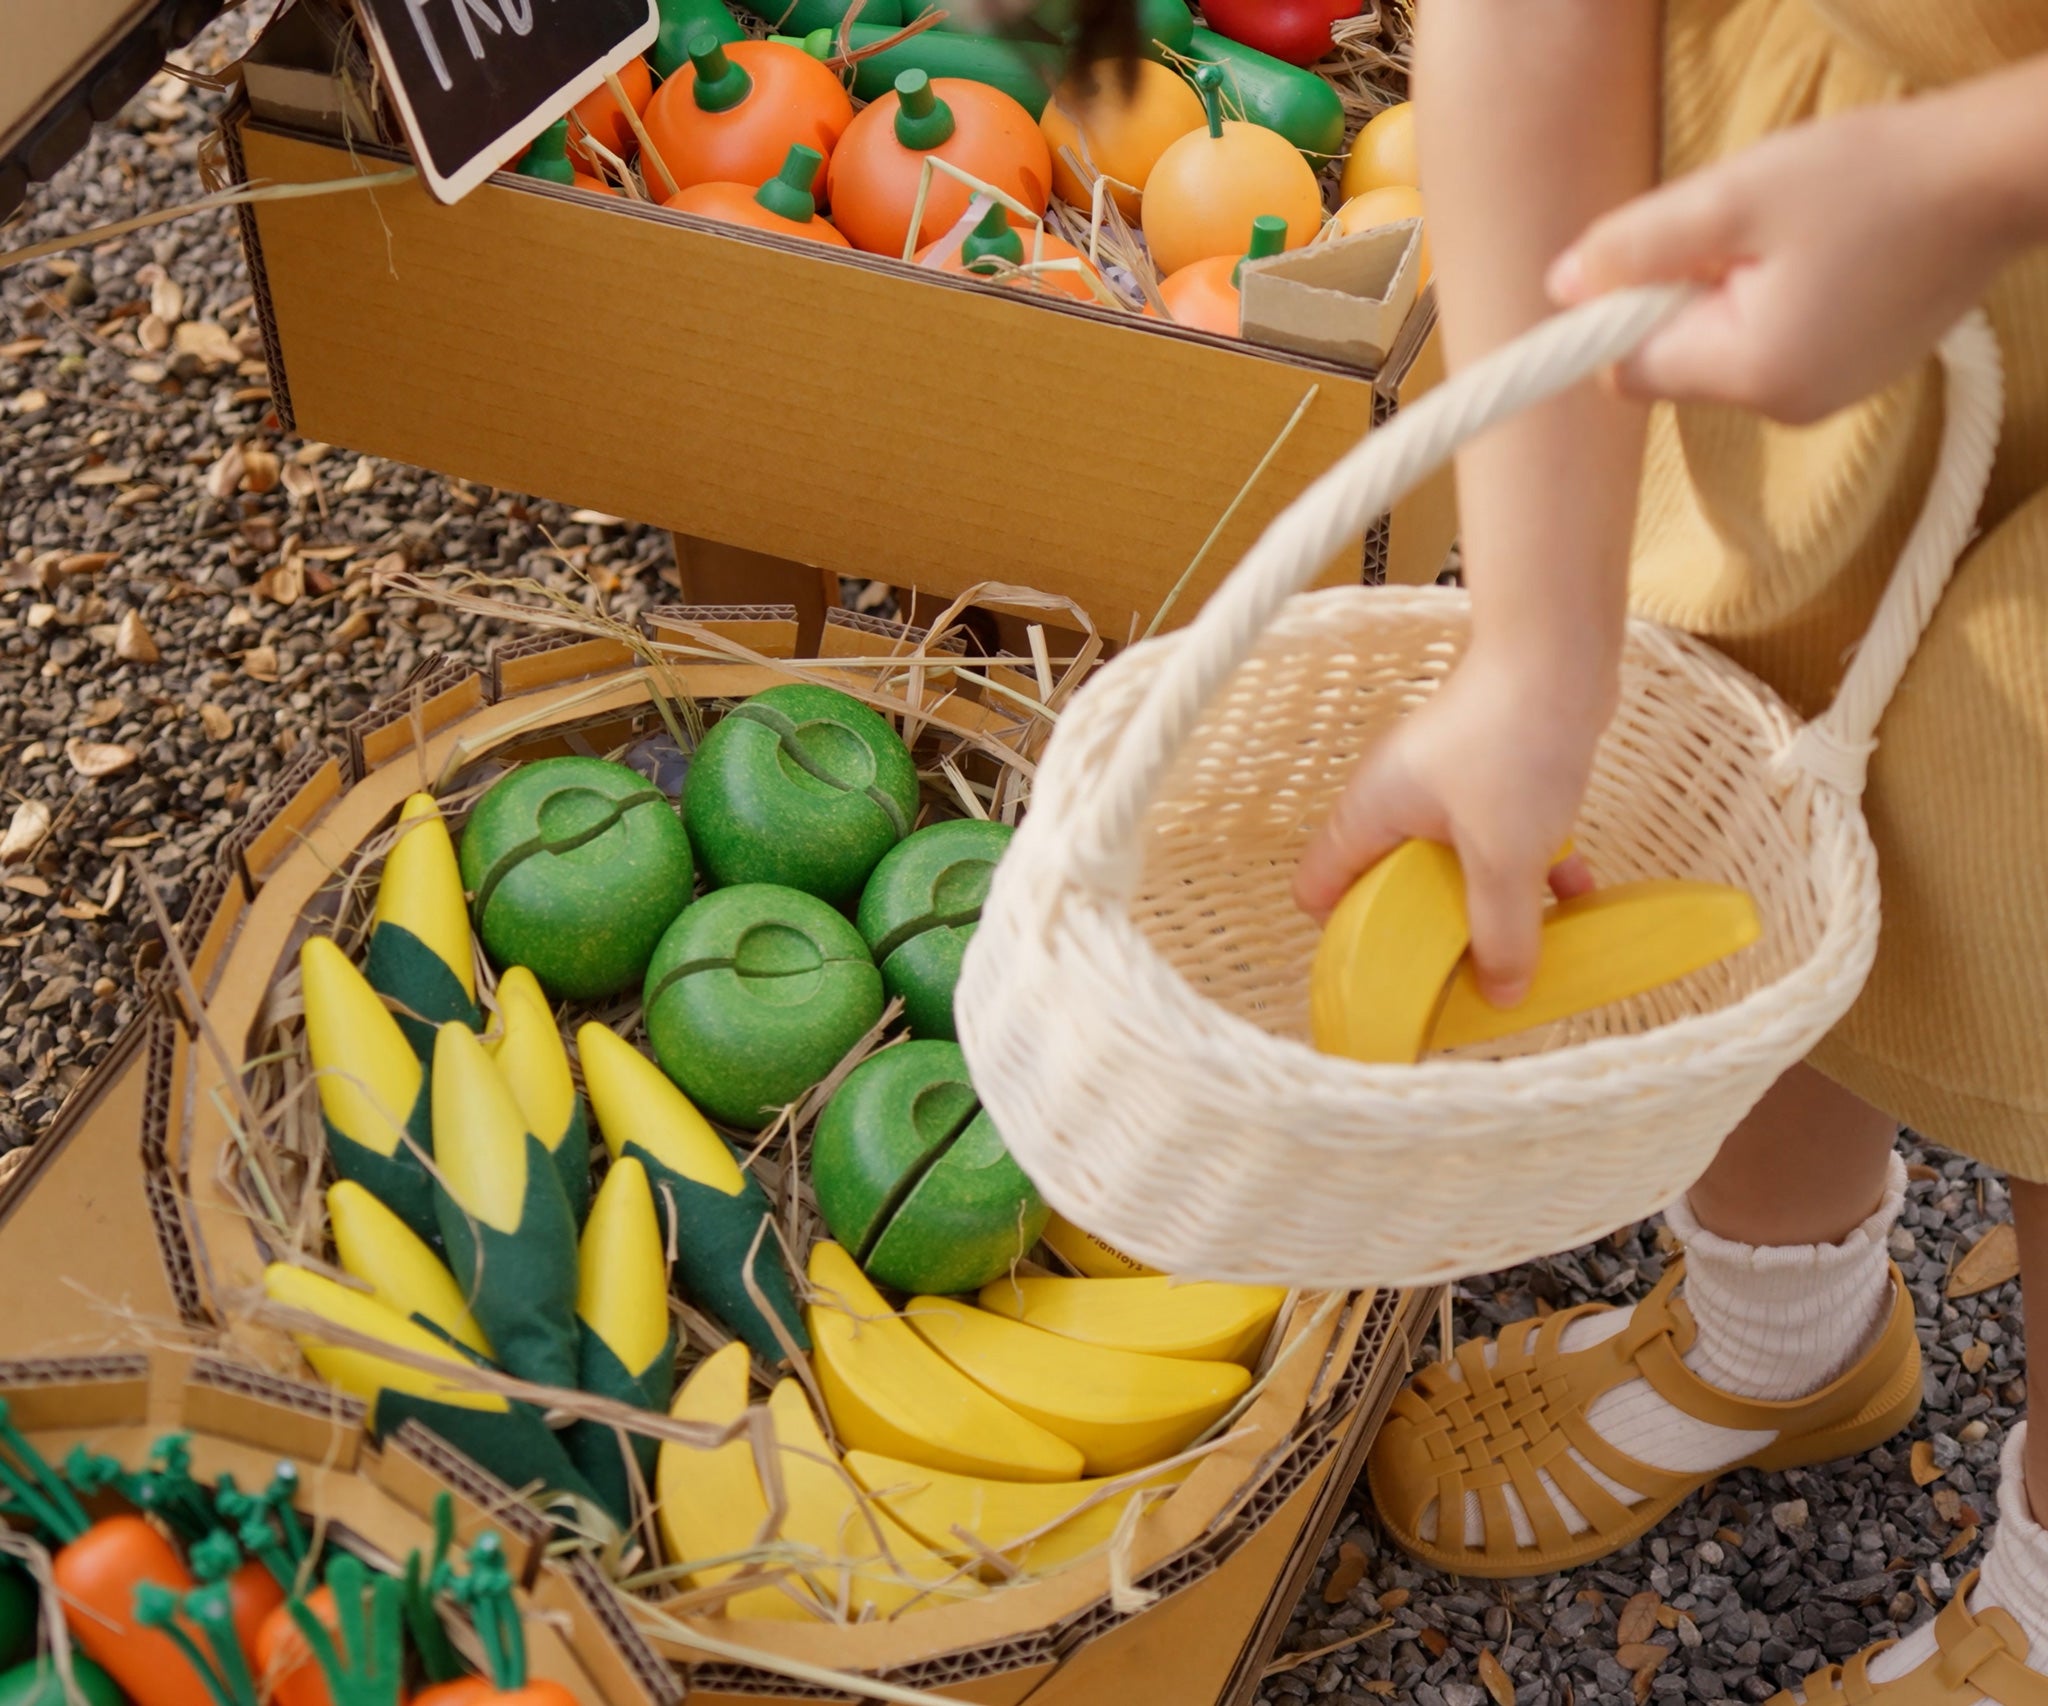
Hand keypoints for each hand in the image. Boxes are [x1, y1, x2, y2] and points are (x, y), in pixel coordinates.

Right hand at [1294, 649, 1600, 1006]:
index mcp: (1366, 816)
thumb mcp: (1504, 857)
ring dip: (1490, 904)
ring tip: (1529, 941)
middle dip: (1431, 934)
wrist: (1560, 654)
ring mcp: (1441, 787)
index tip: (1393, 978)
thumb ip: (1501, 932)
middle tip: (1466, 972)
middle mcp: (1392, 802)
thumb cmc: (1511, 745)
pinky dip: (1528, 866)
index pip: (1318, 890)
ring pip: (1452, 868)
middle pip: (1391, 888)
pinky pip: (1496, 839)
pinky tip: (1576, 886)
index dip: (1347, 940)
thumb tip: (1501, 996)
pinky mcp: (1488, 774)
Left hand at [1547, 96, 2024, 420]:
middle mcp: (1783, 408)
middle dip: (1678, 297)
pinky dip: (1773, 298)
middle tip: (1737, 231)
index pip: (1623, 374)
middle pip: (1671, 363)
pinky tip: (1822, 252)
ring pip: (1721, 350)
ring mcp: (1822, 398)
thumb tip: (1560, 288)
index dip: (1615, 316)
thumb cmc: (1874, 178)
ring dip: (1728, 292)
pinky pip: (1771, 343)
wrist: (1997, 176)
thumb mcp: (1732, 197)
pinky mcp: (1849, 375)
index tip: (1643, 256)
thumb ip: (1635, 248)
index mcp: (1751, 374)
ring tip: (1792, 236)